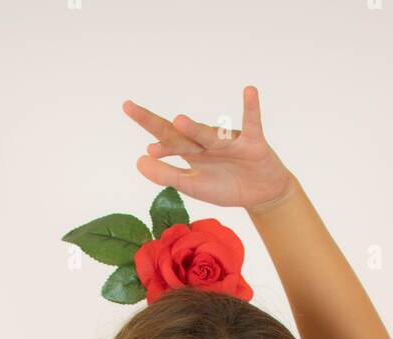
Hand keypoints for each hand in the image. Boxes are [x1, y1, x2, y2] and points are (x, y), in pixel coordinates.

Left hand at [121, 85, 294, 212]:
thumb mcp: (194, 185)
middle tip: (131, 109)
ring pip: (209, 136)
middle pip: (179, 133)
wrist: (261, 193)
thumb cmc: (226, 186)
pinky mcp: (253, 142)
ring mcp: (229, 141)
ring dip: (195, 129)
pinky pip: (252, 122)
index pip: (167, 142)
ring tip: (179, 122)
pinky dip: (251, 107)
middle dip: (155, 123)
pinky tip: (249, 91)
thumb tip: (140, 160)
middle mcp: (206, 142)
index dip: (156, 144)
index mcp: (192, 152)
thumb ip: (167, 175)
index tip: (146, 148)